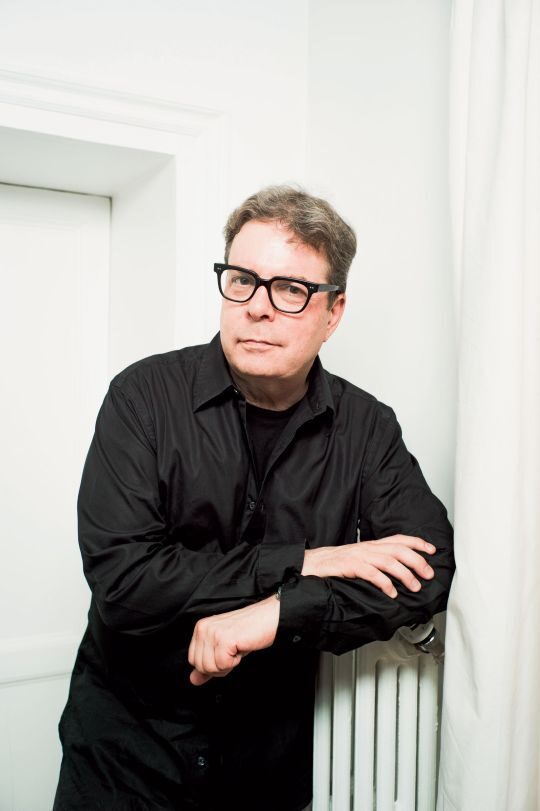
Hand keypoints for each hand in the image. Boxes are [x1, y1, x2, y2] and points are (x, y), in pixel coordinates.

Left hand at [188, 595, 279, 686]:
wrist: (268, 619)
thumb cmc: (248, 632)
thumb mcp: (224, 649)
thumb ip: (208, 664)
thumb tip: (193, 679)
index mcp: (201, 628)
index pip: (193, 660)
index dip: (211, 664)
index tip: (225, 652)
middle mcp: (203, 628)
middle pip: (201, 666)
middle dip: (219, 666)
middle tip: (233, 651)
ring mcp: (213, 632)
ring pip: (210, 668)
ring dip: (228, 664)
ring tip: (237, 648)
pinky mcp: (224, 639)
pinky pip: (222, 665)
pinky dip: (235, 662)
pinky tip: (240, 648)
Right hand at [301, 534, 435, 597]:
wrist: (311, 564)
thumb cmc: (335, 564)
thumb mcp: (359, 559)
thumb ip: (376, 562)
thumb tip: (397, 571)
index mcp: (371, 545)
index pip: (398, 539)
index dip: (417, 543)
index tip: (432, 550)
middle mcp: (368, 548)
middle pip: (399, 550)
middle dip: (417, 561)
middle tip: (428, 574)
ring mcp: (359, 556)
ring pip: (389, 561)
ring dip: (405, 575)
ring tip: (415, 586)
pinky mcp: (350, 566)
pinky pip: (372, 573)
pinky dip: (385, 583)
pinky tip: (391, 593)